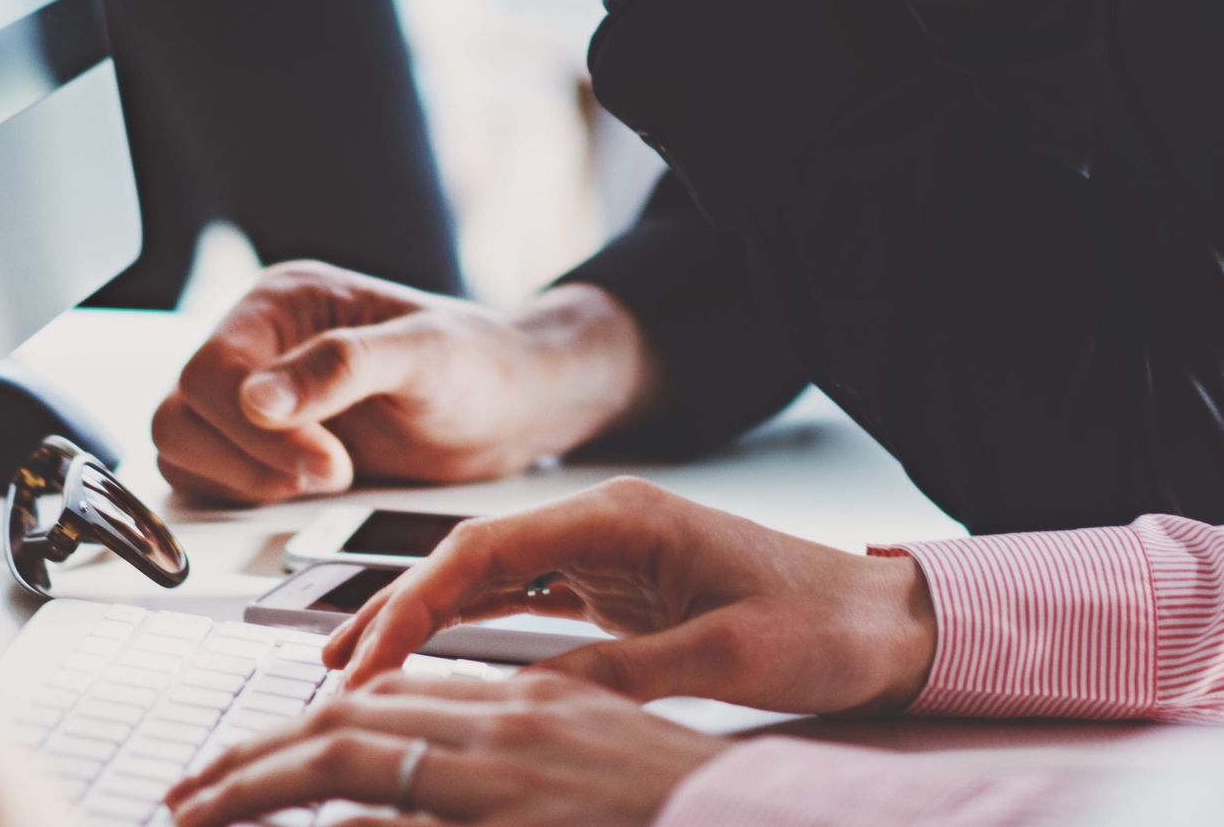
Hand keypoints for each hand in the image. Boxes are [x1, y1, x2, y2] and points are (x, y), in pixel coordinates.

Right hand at [151, 266, 659, 501]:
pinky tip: (308, 487)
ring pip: (183, 447)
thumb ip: (342, 368)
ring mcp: (253, 395)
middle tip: (333, 472)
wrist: (510, 407)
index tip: (324, 458)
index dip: (253, 427)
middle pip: (182, 412)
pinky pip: (205, 477)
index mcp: (283, 302)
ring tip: (327, 476)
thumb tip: (257, 398)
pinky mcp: (260, 444)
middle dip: (250, 459)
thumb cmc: (480, 365)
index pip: (211, 368)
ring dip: (245, 479)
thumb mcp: (424, 355)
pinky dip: (242, 494)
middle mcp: (256, 343)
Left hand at [165, 671, 723, 826]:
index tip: (259, 753)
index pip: (401, 692)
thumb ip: (523, 757)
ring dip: (259, 783)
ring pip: (353, 759)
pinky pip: (397, 820)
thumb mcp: (599, 769)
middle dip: (257, 752)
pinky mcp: (512, 817)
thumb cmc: (692, 808)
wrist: (773, 819)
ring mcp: (510, 776)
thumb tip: (428, 786)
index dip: (317, 717)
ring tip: (198, 813)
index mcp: (536, 706)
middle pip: (355, 717)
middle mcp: (514, 726)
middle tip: (190, 793)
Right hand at [332, 479, 935, 717]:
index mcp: (624, 518)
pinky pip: (528, 603)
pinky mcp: (625, 588)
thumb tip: (520, 705)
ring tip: (360, 673)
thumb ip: (619, 673)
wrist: (891, 624)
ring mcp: (613, 555)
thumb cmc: (824, 628)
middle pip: (471, 559)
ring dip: (426, 622)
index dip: (409, 604)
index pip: (484, 550)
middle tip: (331, 674)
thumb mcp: (722, 655)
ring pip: (491, 581)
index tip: (358, 662)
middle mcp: (608, 524)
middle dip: (396, 613)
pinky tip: (437, 666)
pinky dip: (474, 632)